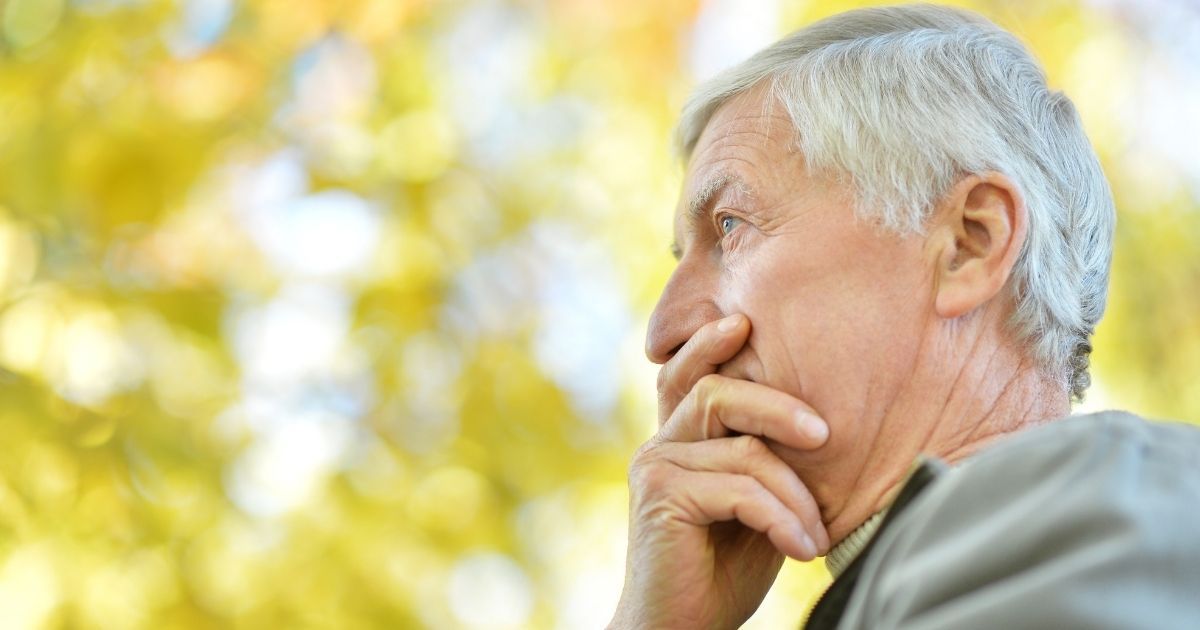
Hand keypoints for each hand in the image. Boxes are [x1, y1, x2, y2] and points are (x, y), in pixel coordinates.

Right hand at [610, 314, 830, 629]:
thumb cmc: (723, 574)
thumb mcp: (755, 509)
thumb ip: (765, 465)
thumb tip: (819, 425)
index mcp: (680, 443)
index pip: (688, 376)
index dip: (709, 343)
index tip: (744, 322)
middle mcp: (660, 447)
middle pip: (716, 393)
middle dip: (777, 405)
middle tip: (825, 433)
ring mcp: (656, 467)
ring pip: (743, 447)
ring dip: (793, 493)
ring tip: (814, 534)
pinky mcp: (662, 495)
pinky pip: (740, 487)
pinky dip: (781, 517)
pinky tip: (800, 548)